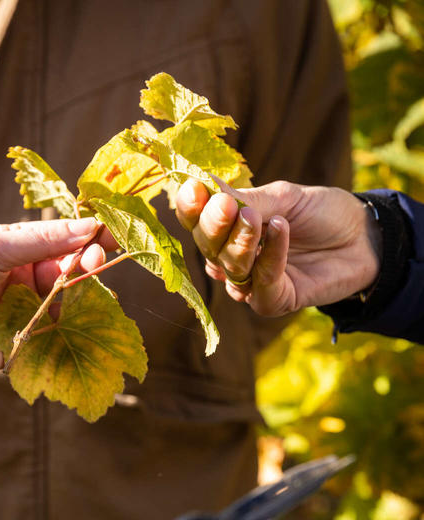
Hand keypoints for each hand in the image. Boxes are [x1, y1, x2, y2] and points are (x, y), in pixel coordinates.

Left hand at [0, 218, 112, 371]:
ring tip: (71, 300)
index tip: (109, 238)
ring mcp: (20, 314)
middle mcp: (20, 282)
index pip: (59, 243)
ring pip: (61, 309)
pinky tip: (68, 329)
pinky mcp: (16, 345)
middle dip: (82, 269)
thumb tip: (88, 225)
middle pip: (65, 275)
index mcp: (14, 252)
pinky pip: (47, 342)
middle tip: (92, 266)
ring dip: (72, 303)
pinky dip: (61, 336)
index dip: (84, 241)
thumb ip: (42, 240)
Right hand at [175, 179, 382, 315]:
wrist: (364, 236)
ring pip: (230, 269)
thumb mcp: (283, 197)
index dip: (190, 208)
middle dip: (214, 226)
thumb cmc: (321, 213)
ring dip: (241, 242)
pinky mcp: (273, 301)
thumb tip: (202, 184)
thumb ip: (245, 199)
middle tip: (227, 206)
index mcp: (228, 228)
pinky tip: (281, 229)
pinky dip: (270, 255)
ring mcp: (251, 283)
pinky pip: (261, 284)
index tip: (194, 189)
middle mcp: (232, 258)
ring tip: (258, 217)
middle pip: (207, 247)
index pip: (196, 221)